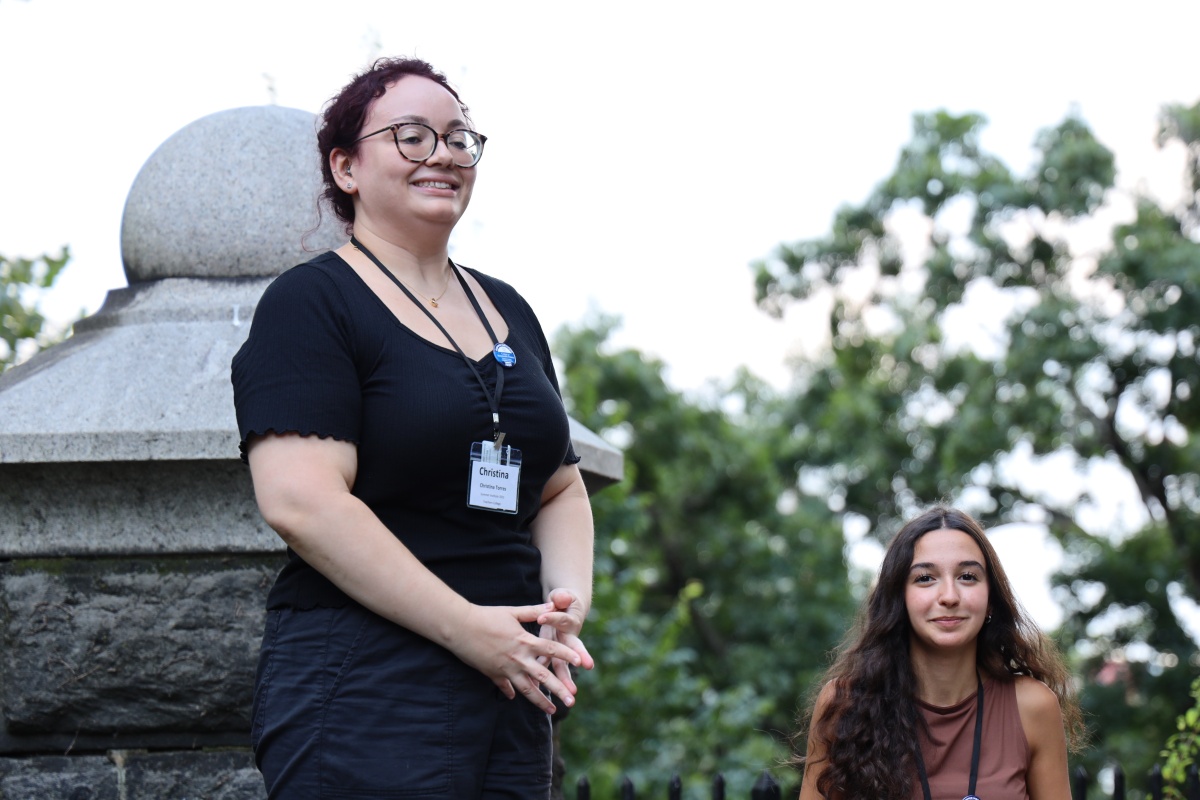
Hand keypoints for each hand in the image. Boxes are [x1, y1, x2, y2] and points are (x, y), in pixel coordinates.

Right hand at [449, 601, 583, 714]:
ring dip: (540, 700)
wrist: (460, 628)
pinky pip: (504, 687)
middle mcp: (517, 658)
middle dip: (559, 689)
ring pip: (526, 688)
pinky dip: (511, 693)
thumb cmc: (486, 616)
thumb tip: (552, 605)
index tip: (579, 663)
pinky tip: (515, 699)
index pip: (550, 650)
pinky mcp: (493, 674)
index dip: (566, 655)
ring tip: (552, 710)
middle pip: (543, 676)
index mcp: (524, 641)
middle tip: (572, 701)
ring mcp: (505, 669)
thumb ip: (534, 611)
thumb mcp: (512, 612)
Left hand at [536, 588, 593, 696]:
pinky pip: (549, 668)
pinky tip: (540, 694)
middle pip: (573, 648)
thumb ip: (562, 597)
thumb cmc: (563, 601)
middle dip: (579, 656)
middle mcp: (568, 637)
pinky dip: (544, 680)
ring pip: (563, 664)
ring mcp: (562, 648)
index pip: (562, 619)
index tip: (541, 618)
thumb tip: (562, 597)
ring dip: (566, 678)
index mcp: (568, 621)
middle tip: (588, 665)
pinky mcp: (553, 655)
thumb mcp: (563, 596)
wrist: (567, 610)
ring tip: (571, 694)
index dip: (553, 618)